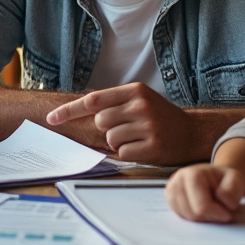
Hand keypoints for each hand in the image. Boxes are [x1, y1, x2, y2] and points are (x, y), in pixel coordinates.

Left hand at [45, 83, 197, 163]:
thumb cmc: (160, 117)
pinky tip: (144, 148)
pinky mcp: (152, 146)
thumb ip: (114, 101)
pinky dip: (129, 153)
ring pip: (110, 139)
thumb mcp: (140, 99)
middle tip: (126, 129)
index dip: (70, 111)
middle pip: (100, 121)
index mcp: (135, 90)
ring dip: (118, 142)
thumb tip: (81, 104)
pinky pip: (122, 153)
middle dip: (107, 129)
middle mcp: (141, 105)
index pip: (93, 100)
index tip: (51, 119)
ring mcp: (147, 126)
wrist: (193, 133)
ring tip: (137, 138)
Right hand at [165, 164, 244, 221]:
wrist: (214, 177)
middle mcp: (176, 181)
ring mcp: (170, 191)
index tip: (229, 212)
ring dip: (202, 218)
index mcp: (192, 174)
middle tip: (220, 209)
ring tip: (211, 207)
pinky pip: (182, 218)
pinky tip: (202, 209)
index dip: (218, 214)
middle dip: (210, 216)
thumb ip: (233, 189)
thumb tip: (223, 200)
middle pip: (193, 214)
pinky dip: (195, 218)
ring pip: (186, 218)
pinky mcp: (170, 200)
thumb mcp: (236, 179)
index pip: (202, 207)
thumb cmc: (224, 180)